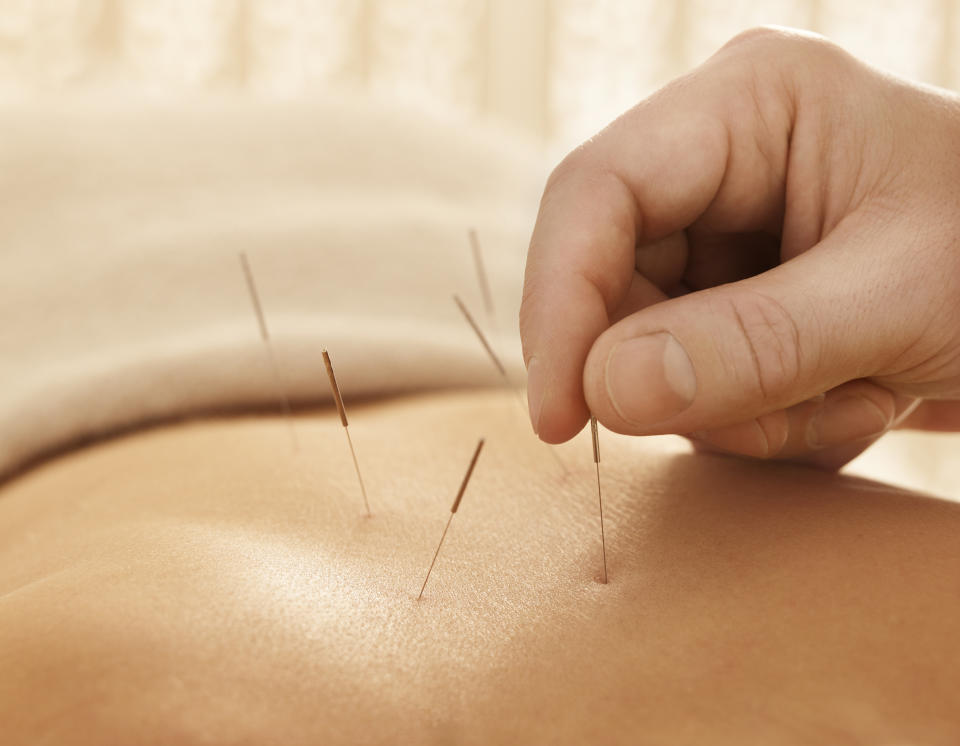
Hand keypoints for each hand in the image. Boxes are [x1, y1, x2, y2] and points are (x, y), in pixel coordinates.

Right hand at [519, 27, 959, 467]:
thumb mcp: (899, 299)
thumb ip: (751, 343)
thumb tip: (602, 392)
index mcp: (748, 105)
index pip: (596, 192)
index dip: (560, 305)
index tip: (559, 417)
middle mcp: (715, 161)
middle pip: (610, 281)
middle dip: (681, 377)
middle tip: (780, 422)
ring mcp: (719, 234)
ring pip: (646, 349)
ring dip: (740, 410)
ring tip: (853, 402)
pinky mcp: (730, 298)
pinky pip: (688, 381)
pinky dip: (759, 421)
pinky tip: (847, 403)